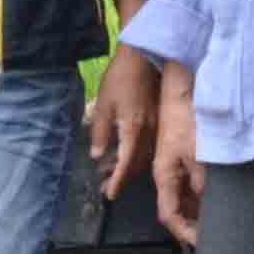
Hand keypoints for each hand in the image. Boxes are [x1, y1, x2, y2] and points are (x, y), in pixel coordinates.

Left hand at [87, 51, 165, 196]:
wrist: (143, 59)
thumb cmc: (119, 79)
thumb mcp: (103, 105)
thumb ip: (100, 132)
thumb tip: (96, 155)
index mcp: (133, 130)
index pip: (125, 163)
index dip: (117, 180)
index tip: (110, 194)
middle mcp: (148, 132)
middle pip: (136, 164)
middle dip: (122, 179)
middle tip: (107, 189)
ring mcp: (155, 126)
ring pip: (144, 156)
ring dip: (129, 169)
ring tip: (112, 175)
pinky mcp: (157, 120)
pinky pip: (148, 146)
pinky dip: (136, 156)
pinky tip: (125, 156)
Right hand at [151, 75, 204, 249]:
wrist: (182, 92)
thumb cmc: (187, 121)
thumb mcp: (198, 154)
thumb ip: (201, 181)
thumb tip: (206, 203)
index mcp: (163, 176)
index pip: (170, 215)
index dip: (185, 232)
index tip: (203, 244)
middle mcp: (166, 176)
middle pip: (175, 210)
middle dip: (192, 227)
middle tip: (214, 240)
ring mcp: (174, 168)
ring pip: (183, 200)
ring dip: (197, 214)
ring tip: (217, 226)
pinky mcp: (184, 159)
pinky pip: (190, 187)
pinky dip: (201, 199)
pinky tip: (216, 203)